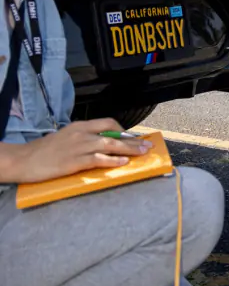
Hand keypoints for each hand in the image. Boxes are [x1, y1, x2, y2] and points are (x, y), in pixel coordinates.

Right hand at [0, 119, 152, 183]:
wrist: (23, 160)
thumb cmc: (44, 150)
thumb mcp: (66, 137)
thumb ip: (83, 137)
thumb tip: (103, 143)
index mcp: (79, 126)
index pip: (107, 123)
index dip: (123, 131)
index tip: (133, 138)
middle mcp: (81, 134)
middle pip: (113, 135)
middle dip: (133, 141)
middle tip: (147, 146)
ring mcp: (78, 148)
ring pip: (109, 146)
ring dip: (129, 150)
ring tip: (142, 153)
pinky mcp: (74, 162)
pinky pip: (98, 160)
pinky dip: (112, 161)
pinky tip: (123, 162)